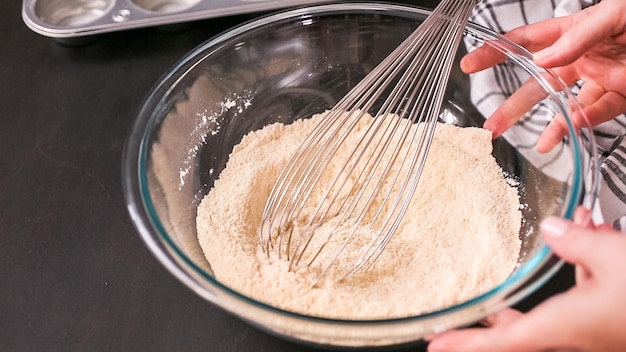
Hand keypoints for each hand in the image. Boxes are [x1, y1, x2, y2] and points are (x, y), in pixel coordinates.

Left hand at [427, 208, 625, 351]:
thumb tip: (553, 231)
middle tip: (464, 315)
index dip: (464, 346)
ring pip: (552, 306)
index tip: (435, 344)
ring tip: (534, 256)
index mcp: (564, 327)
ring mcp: (594, 329)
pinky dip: (579, 266)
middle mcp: (575, 333)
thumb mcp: (614, 258)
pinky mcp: (611, 317)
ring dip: (541, 280)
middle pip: (519, 329)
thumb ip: (575, 242)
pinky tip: (588, 234)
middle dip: (492, 320)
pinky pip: (583, 292)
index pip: (501, 344)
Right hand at [462, 0, 625, 152]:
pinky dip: (579, 125)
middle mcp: (581, 57)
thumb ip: (580, 35)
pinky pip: (595, 113)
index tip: (471, 64)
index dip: (496, 52)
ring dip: (542, 125)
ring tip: (525, 141)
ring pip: (561, 105)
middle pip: (536, 83)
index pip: (524, 41)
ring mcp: (599, 78)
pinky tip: (564, 134)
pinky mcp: (619, 95)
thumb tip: (546, 58)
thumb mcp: (616, 14)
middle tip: (491, 123)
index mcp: (572, 32)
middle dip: (511, 104)